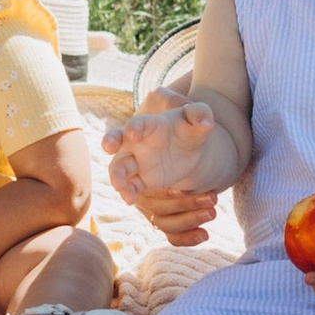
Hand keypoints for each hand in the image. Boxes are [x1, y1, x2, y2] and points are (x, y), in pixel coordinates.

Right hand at [104, 92, 227, 247]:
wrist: (190, 150)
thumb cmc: (190, 129)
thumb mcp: (197, 118)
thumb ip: (200, 114)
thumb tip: (205, 121)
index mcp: (150, 124)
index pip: (138, 123)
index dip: (134, 126)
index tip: (133, 132)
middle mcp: (137, 142)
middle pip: (116, 141)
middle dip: (110, 142)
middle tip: (109, 148)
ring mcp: (137, 162)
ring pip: (119, 168)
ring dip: (117, 177)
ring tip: (124, 190)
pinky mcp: (142, 180)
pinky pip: (131, 188)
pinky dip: (128, 193)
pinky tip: (130, 201)